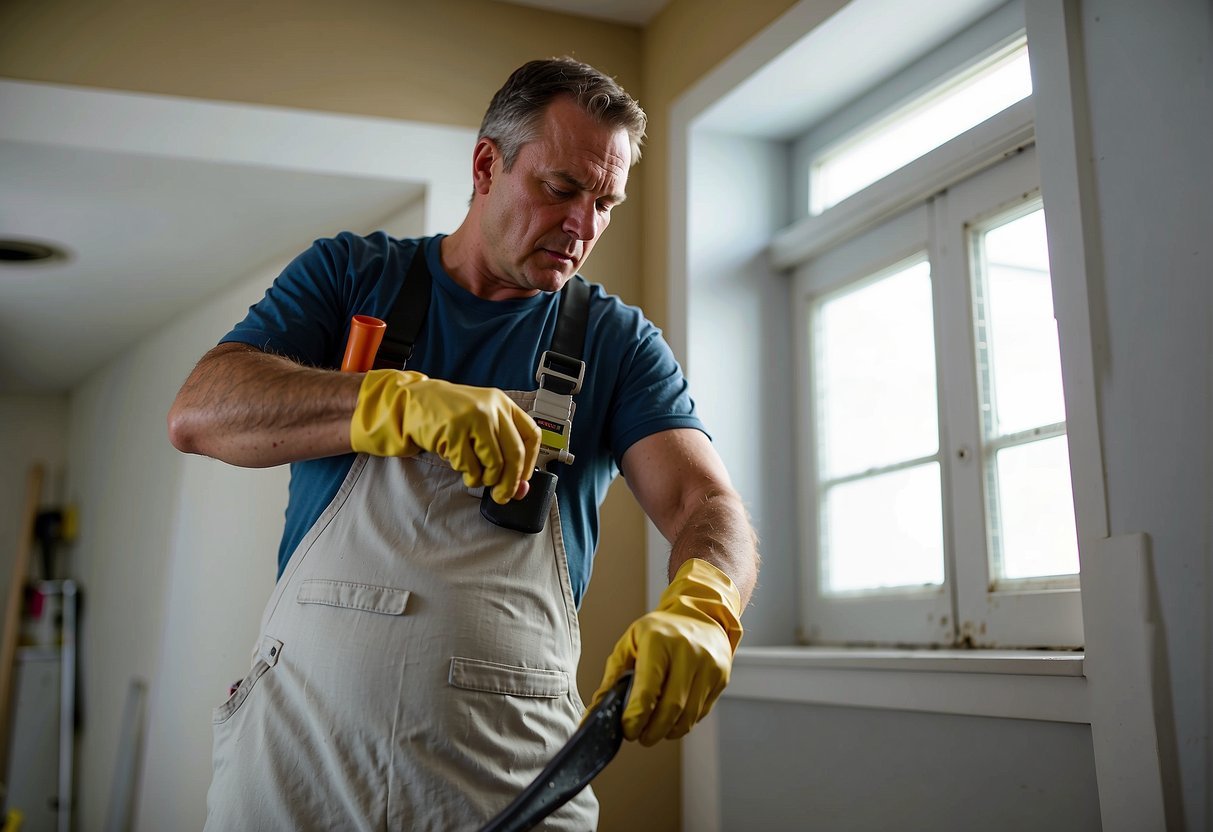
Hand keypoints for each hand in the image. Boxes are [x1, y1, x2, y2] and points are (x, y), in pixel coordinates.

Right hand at [350, 369, 540, 503]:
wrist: (414, 402)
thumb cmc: (451, 416)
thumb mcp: (482, 425)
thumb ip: (503, 451)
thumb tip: (520, 489)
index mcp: (503, 403)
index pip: (531, 435)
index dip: (530, 462)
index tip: (523, 479)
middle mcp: (491, 407)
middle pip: (515, 454)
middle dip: (510, 482)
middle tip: (503, 496)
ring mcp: (472, 418)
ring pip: (494, 463)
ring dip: (486, 480)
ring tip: (476, 477)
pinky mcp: (454, 431)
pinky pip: (470, 466)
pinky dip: (468, 475)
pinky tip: (461, 467)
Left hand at [587, 558, 742, 745]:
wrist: (700, 614)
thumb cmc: (660, 631)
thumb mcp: (631, 642)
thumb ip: (613, 675)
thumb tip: (596, 710)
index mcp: (659, 641)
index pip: (648, 690)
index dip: (636, 717)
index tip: (628, 730)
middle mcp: (687, 651)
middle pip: (671, 707)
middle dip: (652, 731)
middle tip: (640, 737)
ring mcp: (708, 664)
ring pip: (688, 715)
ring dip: (669, 731)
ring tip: (655, 731)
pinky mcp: (721, 676)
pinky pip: (701, 711)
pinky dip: (685, 722)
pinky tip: (673, 719)